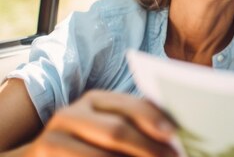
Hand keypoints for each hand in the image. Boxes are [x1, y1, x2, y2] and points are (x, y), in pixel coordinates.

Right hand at [23, 90, 176, 156]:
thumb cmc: (84, 146)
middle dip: (148, 148)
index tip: (174, 133)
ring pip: (102, 154)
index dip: (153, 119)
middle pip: (117, 130)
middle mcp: (73, 112)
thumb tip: (171, 136)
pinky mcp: (41, 151)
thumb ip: (133, 127)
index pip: (130, 105)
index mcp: (96, 100)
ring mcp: (54, 134)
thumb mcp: (105, 130)